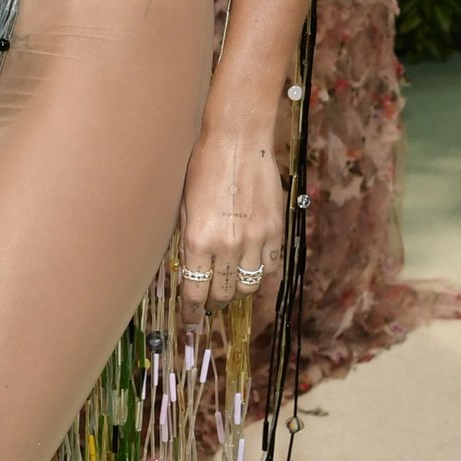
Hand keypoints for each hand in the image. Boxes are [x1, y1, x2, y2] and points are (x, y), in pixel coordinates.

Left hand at [176, 118, 283, 322]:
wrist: (238, 140)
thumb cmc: (203, 167)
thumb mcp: (184, 208)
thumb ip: (188, 243)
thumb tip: (188, 272)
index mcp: (198, 241)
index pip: (195, 292)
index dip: (192, 312)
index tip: (190, 321)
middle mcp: (228, 246)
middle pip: (223, 295)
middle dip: (214, 304)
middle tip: (209, 304)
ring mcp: (256, 240)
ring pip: (248, 286)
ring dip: (237, 292)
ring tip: (230, 290)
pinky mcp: (276, 230)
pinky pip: (272, 269)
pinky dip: (263, 279)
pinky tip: (255, 280)